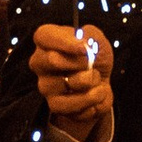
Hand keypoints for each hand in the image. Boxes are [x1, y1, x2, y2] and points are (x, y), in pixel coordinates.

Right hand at [30, 20, 113, 141]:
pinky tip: (95, 94)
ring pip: (72, 83)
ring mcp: (45, 86)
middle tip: (92, 65)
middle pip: (53, 60)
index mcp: (46, 42)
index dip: (65, 41)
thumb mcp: (97, 38)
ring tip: (95, 80)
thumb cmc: (95, 57)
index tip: (84, 48)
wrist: (101, 83)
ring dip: (93, 81)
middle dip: (82, 62)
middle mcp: (40, 63)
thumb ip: (90, 35)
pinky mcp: (55, 105)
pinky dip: (94, 100)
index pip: (43, 36)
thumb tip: (82, 45)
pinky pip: (76, 105)